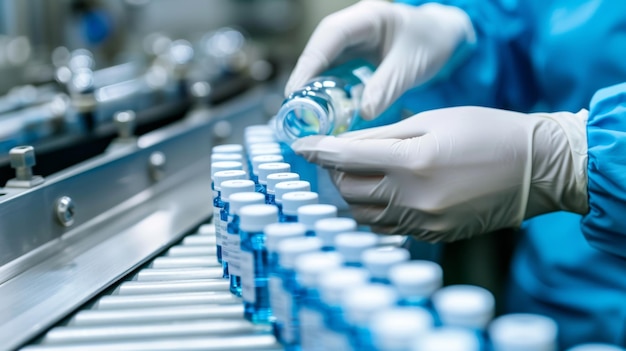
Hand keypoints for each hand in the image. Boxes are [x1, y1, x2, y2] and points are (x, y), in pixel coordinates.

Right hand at [285, 1, 474, 119]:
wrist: (442, 40)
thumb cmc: (431, 44)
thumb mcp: (412, 66)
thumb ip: (388, 87)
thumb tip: (364, 113)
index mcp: (369, 17)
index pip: (331, 35)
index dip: (311, 61)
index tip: (297, 89)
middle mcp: (354, 26)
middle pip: (319, 48)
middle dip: (304, 76)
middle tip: (293, 107)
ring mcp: (351, 41)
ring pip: (322, 61)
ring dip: (312, 86)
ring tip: (303, 113)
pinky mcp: (352, 56)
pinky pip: (333, 72)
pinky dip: (325, 90)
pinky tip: (321, 110)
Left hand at [292, 107, 588, 241]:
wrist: (535, 168)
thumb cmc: (486, 133)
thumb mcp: (432, 120)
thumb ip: (383, 135)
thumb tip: (346, 143)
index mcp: (413, 162)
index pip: (347, 158)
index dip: (318, 151)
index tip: (300, 147)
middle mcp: (414, 197)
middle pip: (349, 190)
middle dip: (334, 173)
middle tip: (337, 157)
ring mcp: (424, 221)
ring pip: (364, 215)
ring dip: (351, 195)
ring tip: (357, 176)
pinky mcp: (433, 235)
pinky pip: (388, 227)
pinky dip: (376, 211)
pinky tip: (382, 195)